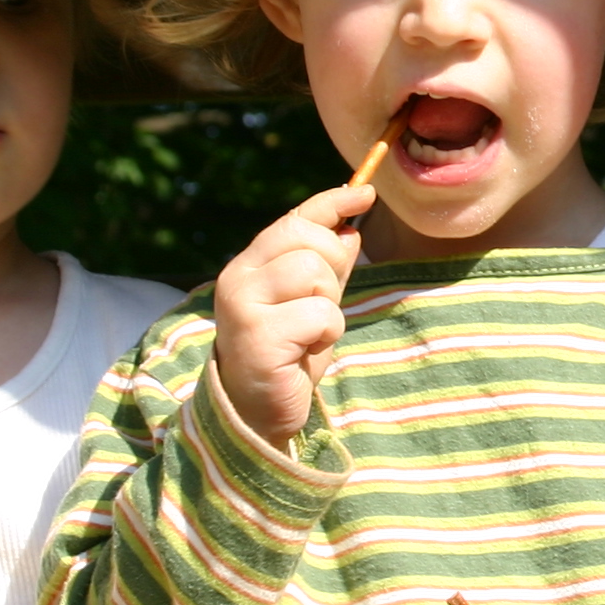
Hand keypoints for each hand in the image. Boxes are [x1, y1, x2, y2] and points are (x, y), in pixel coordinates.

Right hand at [210, 182, 375, 444]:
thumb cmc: (287, 354)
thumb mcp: (311, 302)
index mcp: (249, 264)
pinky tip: (304, 352)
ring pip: (314, 272)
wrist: (256, 411)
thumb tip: (350, 228)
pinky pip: (319, 314)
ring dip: (328, 306)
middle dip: (332, 267)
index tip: (365, 193)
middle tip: (320, 305)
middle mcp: (238, 277)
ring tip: (309, 332)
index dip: (333, 202)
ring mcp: (243, 304)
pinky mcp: (257, 335)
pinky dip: (325, 333)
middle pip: (308, 239)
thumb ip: (326, 267)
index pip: (295, 220)